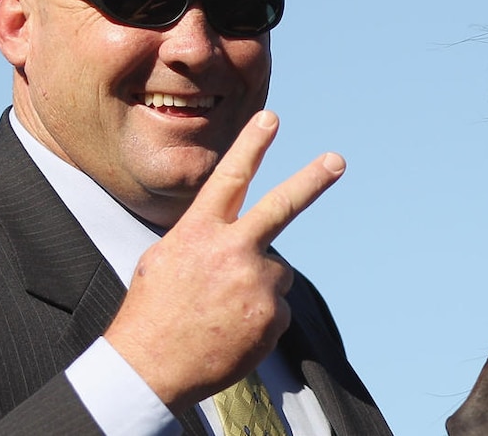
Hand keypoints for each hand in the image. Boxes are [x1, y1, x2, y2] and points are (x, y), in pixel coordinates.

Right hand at [103, 110, 344, 413]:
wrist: (151, 370)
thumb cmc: (154, 312)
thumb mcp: (164, 260)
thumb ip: (203, 239)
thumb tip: (238, 237)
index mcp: (198, 233)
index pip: (230, 179)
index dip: (251, 146)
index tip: (270, 118)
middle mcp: (232, 252)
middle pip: (281, 207)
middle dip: (312, 180)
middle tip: (337, 160)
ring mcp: (256, 284)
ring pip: (276, 272)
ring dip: (258, 285)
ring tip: (224, 310)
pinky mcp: (272, 316)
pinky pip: (277, 307)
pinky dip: (261, 316)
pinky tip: (233, 329)